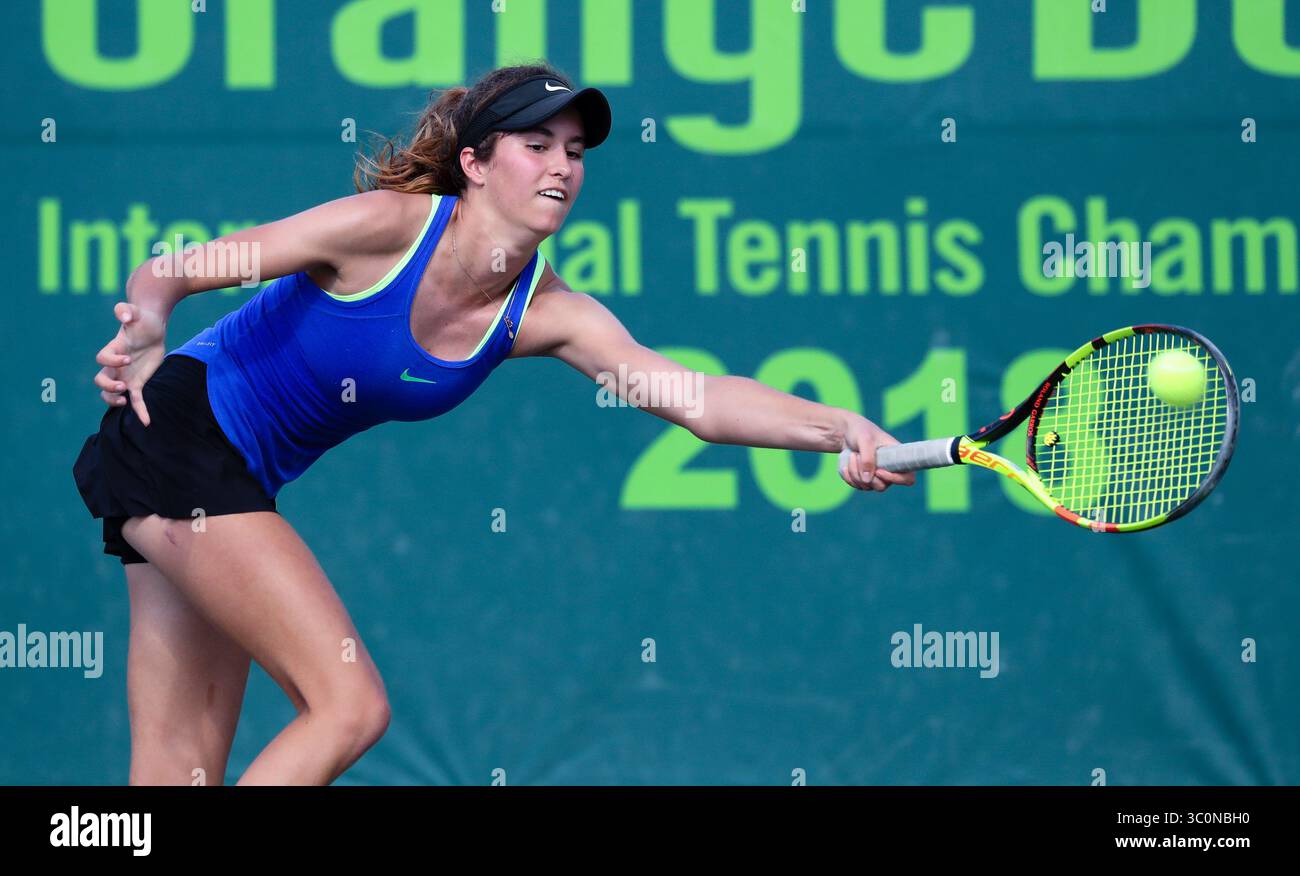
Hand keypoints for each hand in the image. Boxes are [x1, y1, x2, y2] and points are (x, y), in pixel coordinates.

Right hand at [93, 301, 166, 426]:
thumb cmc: (141, 319)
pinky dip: (140, 411)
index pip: (102, 359)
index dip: (112, 361)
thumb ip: (125, 310)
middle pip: (100, 380)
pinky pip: (136, 400)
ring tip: (125, 400)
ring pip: (109, 394)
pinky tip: (147, 422)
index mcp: (113, 349)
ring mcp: (124, 375)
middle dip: (108, 386)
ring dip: (113, 400)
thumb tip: (123, 316)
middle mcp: (115, 365)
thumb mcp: (134, 311)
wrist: (151, 327)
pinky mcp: (137, 383)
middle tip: (123, 386)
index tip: (128, 358)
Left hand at [837, 414, 916, 492]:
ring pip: (867, 486)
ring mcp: (877, 477)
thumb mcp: (865, 440)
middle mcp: (890, 470)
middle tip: (856, 456)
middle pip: (882, 486)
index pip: (908, 478)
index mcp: (897, 458)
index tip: (879, 470)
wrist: (846, 432)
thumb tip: (868, 480)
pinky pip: (856, 486)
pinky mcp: (864, 480)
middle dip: (865, 473)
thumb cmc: (861, 431)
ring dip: (855, 472)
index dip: (896, 479)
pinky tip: (845, 464)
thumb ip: (868, 458)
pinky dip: (848, 476)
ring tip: (852, 455)